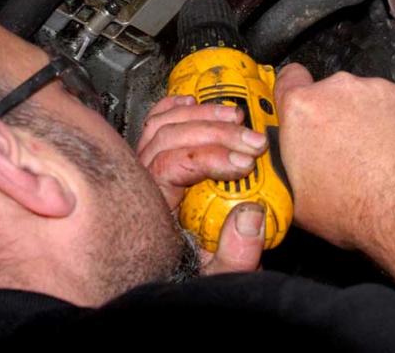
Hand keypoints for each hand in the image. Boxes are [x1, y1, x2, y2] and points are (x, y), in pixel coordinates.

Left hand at [136, 95, 268, 272]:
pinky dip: (173, 108)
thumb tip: (251, 214)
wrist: (163, 290)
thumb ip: (236, 256)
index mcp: (150, 211)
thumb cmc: (185, 280)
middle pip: (169, 137)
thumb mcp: (215, 280)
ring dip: (201, 116)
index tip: (244, 162)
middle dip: (216, 133)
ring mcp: (141, 173)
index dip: (210, 157)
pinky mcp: (150, 165)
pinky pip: (152, 126)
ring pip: (161, 126)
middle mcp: (140, 186)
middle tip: (254, 140)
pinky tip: (195, 104)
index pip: (171, 164)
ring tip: (236, 118)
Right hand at [273, 64, 394, 248]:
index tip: (301, 105)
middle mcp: (337, 89)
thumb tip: (292, 165)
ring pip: (366, 99)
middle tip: (344, 150)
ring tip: (377, 154)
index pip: (289, 78)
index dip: (294, 91)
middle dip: (334, 115)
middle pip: (330, 93)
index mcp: (302, 109)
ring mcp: (376, 90)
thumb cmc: (352, 208)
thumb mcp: (296, 197)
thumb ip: (288, 166)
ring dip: (367, 119)